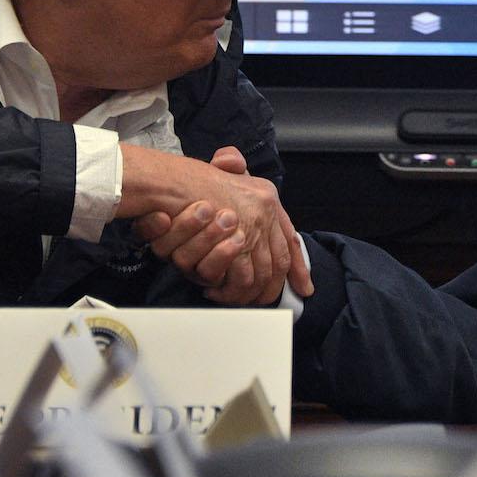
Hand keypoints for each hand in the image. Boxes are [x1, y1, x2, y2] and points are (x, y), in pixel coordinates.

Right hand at [124, 147, 311, 302]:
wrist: (172, 181)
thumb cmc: (191, 182)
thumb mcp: (221, 175)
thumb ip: (235, 174)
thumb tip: (248, 182)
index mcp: (265, 197)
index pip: (288, 238)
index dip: (298, 267)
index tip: (305, 287)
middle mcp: (266, 209)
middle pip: (278, 261)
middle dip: (270, 288)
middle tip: (258, 302)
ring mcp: (255, 225)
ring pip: (260, 273)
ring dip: (246, 292)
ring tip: (229, 298)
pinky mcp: (240, 241)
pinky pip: (243, 276)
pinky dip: (230, 290)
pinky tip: (214, 290)